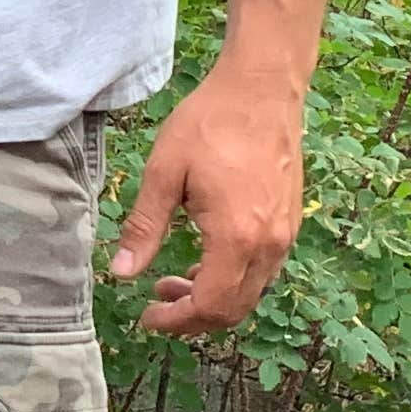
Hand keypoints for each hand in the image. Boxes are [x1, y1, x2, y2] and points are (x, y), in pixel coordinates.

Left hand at [108, 58, 306, 334]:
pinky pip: (262, 272)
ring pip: (251, 294)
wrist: (262, 90)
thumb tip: (120, 273)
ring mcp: (286, 235)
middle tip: (155, 303)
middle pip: (234, 310)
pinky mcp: (289, 223)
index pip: (210, 305)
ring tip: (172, 280)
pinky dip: (232, 280)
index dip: (176, 321)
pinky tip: (203, 261)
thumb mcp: (163, 172)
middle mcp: (270, 245)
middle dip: (192, 317)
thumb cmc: (210, 123)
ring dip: (212, 299)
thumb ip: (143, 227)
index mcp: (237, 237)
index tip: (145, 317)